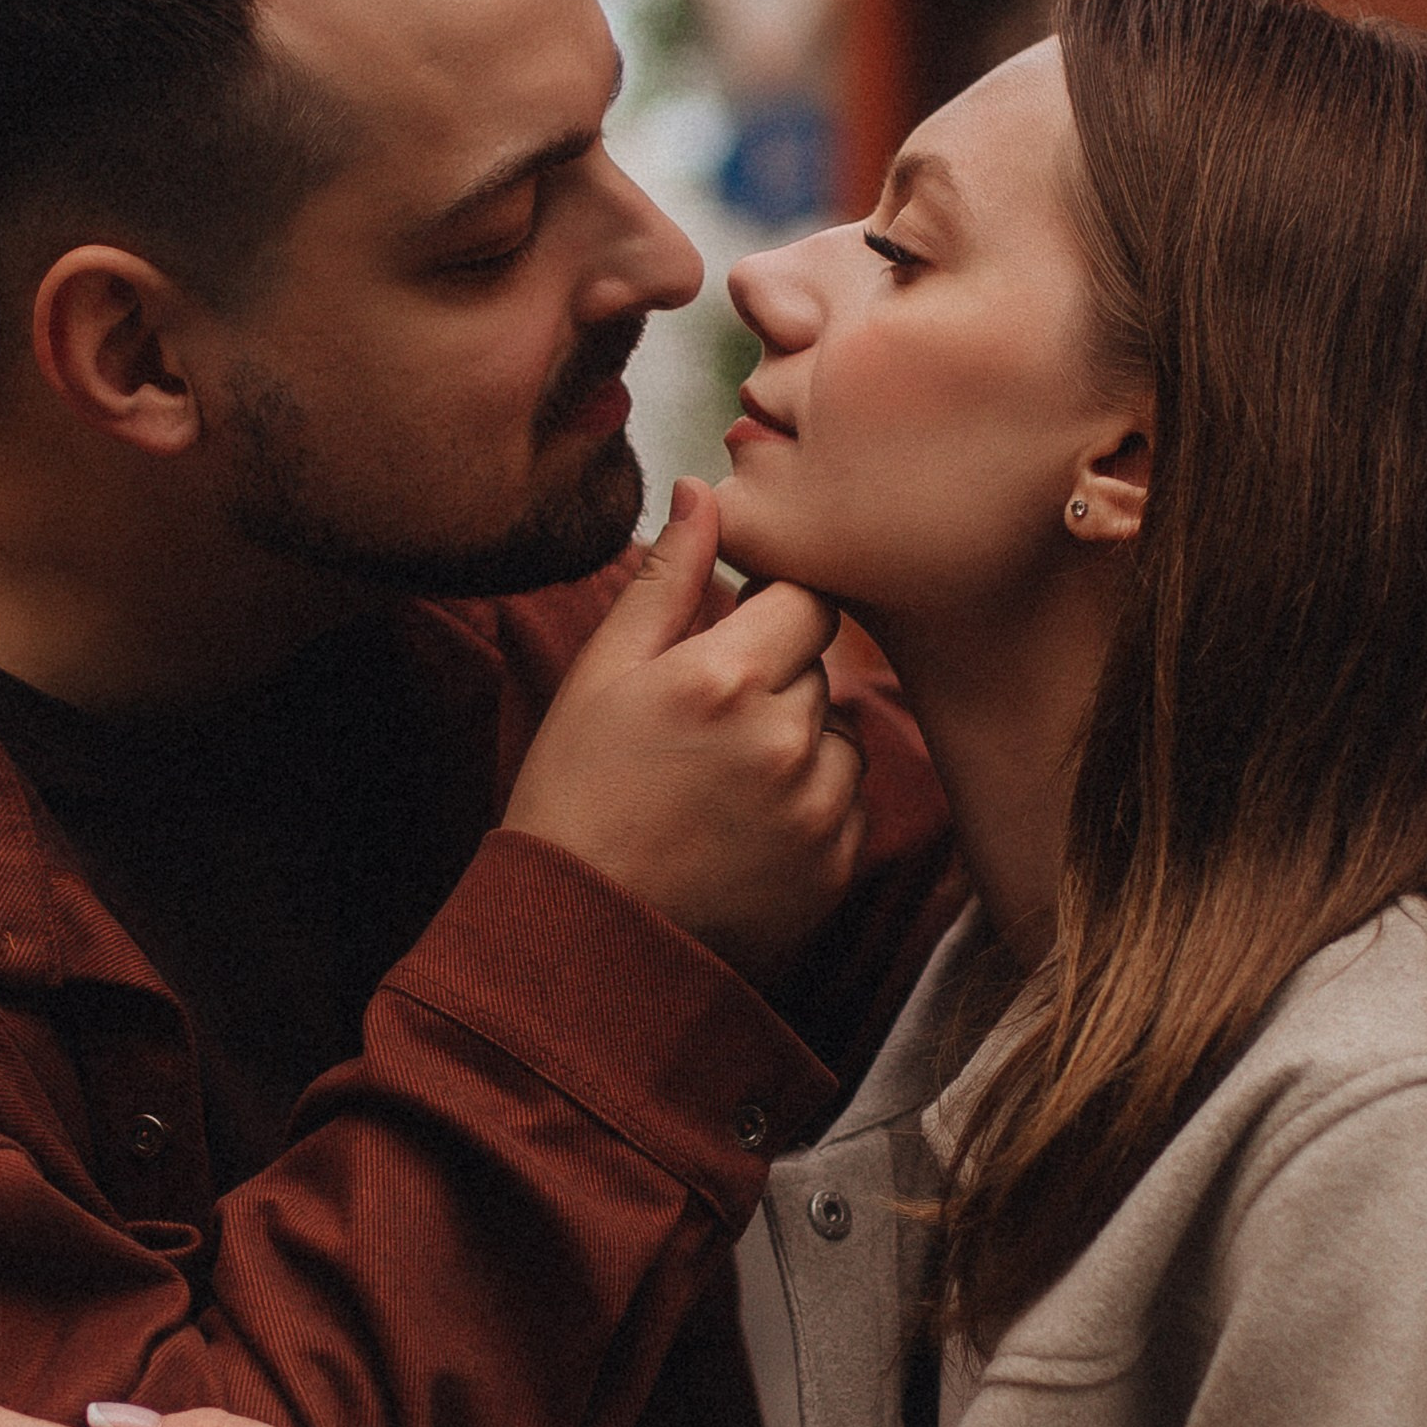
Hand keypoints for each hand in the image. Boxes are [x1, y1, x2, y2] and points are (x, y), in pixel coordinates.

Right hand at [502, 476, 866, 976]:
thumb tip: (706, 487)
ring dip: (802, 743)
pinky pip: (850, 805)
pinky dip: (813, 806)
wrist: (580, 938)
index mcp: (723, 678)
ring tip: (722, 783)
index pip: (807, 600)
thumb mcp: (602, 676)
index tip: (734, 638)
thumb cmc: (576, 794)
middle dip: (776, 681)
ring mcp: (816, 811)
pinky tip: (743, 828)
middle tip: (704, 728)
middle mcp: (784, 741)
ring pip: (843, 736)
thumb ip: (666, 579)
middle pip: (822, 669)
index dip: (773, 612)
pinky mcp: (834, 869)